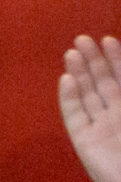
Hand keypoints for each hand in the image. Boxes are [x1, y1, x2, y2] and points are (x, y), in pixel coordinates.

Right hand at [60, 35, 120, 181]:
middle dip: (94, 61)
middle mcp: (118, 116)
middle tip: (82, 39)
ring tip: (71, 52)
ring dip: (80, 73)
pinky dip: (69, 98)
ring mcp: (100, 128)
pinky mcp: (84, 142)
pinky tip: (66, 79)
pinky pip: (74, 116)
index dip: (118, 59)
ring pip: (88, 95)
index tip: (108, 39)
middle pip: (103, 83)